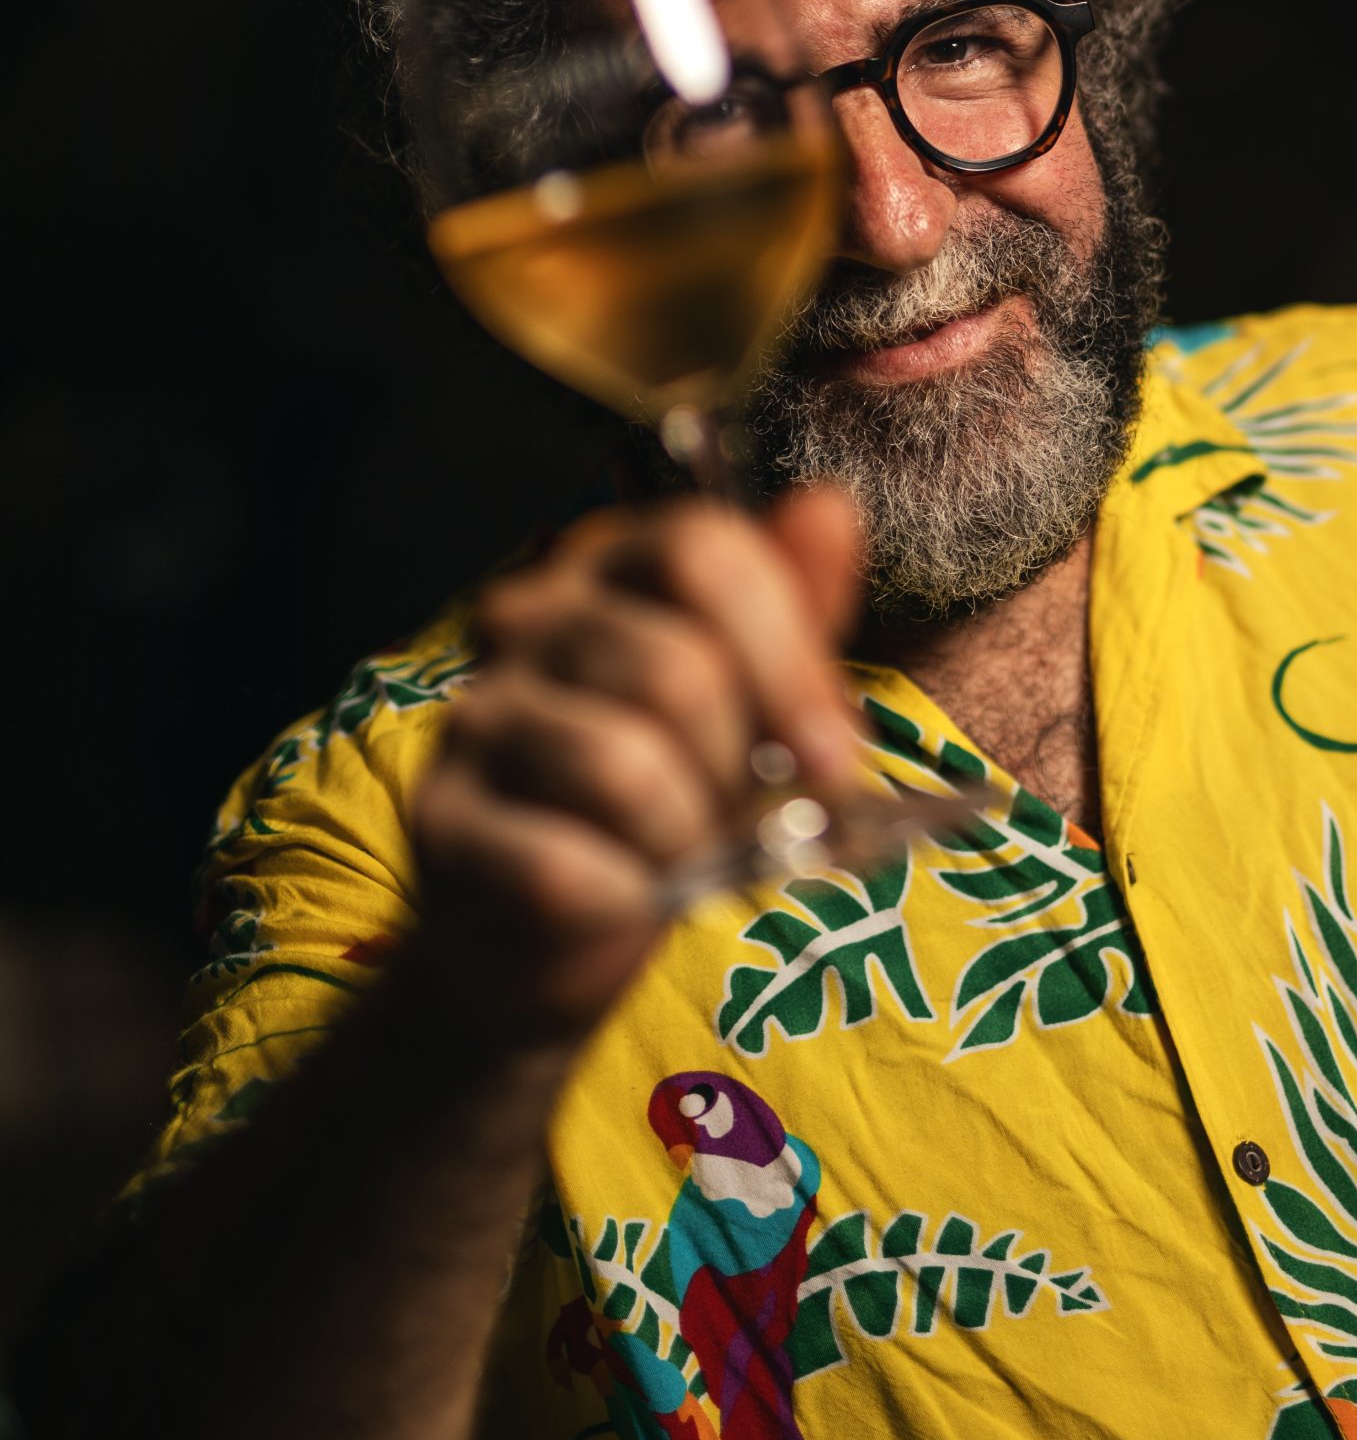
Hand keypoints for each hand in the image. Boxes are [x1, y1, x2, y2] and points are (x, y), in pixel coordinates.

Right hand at [408, 485, 863, 1051]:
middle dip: (744, 769)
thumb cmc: (667, 798)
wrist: (548, 933)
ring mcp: (474, 716)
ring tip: (681, 856)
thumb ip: (794, 612)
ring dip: (687, 838)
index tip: (834, 750)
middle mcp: (524, 620)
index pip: (702, 550)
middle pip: (677, 668)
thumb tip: (830, 506)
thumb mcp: (752, 705)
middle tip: (749, 820)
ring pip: (625, 767)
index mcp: (607, 567)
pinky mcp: (440, 822)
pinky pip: (564, 866)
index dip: (788, 653)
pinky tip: (623, 898)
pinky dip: (626, 899)